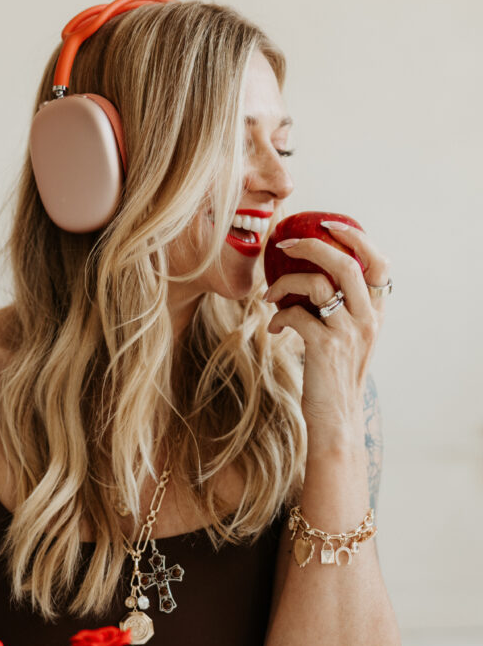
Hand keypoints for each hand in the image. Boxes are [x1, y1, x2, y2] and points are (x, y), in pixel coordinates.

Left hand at [264, 223, 390, 440]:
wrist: (336, 419)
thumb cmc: (335, 378)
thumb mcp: (350, 340)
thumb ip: (344, 310)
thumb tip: (315, 279)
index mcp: (376, 313)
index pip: (378, 262)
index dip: (354, 237)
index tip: (327, 226)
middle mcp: (367, 319)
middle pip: (346, 262)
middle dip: (313, 246)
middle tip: (286, 245)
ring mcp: (347, 332)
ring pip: (317, 283)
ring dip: (284, 283)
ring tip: (268, 295)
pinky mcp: (324, 346)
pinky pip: (296, 314)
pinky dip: (279, 316)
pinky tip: (275, 328)